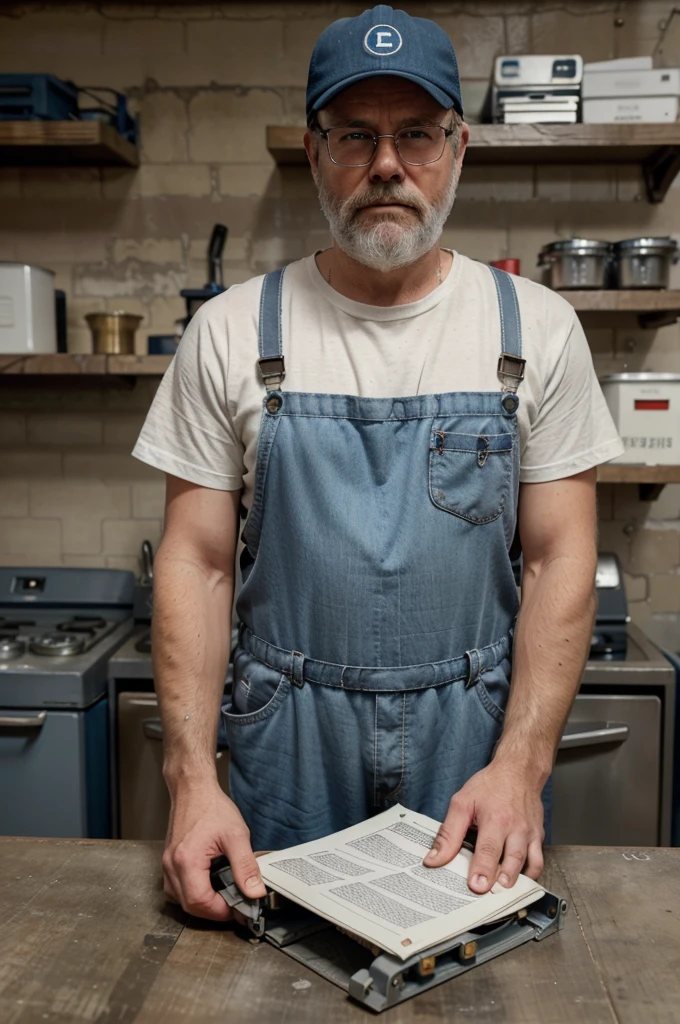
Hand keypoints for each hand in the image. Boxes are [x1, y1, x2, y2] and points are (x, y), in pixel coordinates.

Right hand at [162, 780, 266, 919]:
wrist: (193, 789)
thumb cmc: (212, 807)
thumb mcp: (237, 835)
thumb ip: (246, 866)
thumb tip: (255, 893)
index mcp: (187, 860)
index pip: (200, 902)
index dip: (220, 911)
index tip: (239, 909)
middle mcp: (171, 866)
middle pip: (189, 905)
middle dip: (213, 910)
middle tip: (234, 905)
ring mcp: (167, 865)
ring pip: (181, 900)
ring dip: (202, 904)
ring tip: (223, 895)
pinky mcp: (168, 862)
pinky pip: (177, 889)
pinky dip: (193, 893)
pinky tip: (208, 884)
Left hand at [423, 761, 544, 892]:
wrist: (519, 771)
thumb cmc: (490, 786)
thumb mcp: (462, 803)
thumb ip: (448, 833)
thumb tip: (434, 859)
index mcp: (496, 818)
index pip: (488, 849)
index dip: (482, 869)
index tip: (476, 886)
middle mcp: (516, 827)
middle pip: (511, 860)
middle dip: (501, 880)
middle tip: (490, 895)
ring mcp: (530, 833)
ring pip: (529, 864)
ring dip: (517, 881)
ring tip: (503, 893)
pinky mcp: (539, 837)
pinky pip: (539, 861)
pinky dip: (530, 874)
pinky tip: (516, 881)